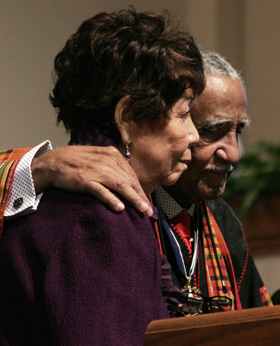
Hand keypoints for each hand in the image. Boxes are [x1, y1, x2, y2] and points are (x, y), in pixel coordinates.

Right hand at [31, 145, 152, 216]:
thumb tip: (126, 180)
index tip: (146, 200)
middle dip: (140, 196)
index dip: (140, 189)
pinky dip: (112, 199)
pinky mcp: (86, 180)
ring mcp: (97, 171)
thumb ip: (112, 166)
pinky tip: (120, 208)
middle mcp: (107, 161)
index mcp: (112, 155)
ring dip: (133, 199)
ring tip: (143, 210)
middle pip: (129, 181)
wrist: (54, 161)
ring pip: (121, 186)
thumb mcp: (98, 157)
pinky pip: (102, 191)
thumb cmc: (76, 161)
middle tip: (149, 211)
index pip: (131, 174)